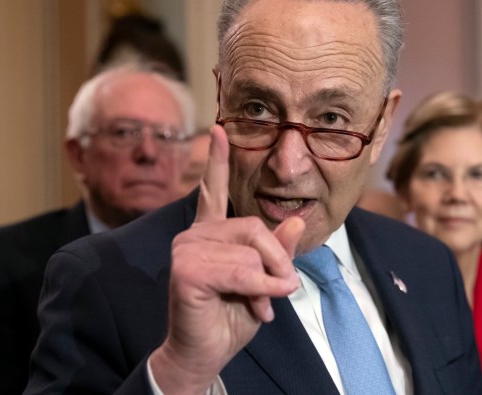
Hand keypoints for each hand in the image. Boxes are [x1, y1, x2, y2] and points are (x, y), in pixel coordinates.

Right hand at [150, 125, 304, 392]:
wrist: (207, 353)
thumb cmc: (231, 318)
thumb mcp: (264, 282)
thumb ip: (276, 252)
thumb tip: (295, 221)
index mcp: (210, 233)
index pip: (213, 190)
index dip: (217, 160)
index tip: (218, 129)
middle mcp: (195, 234)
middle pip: (254, 227)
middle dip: (276, 263)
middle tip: (278, 293)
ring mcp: (186, 249)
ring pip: (251, 251)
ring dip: (266, 283)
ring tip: (260, 305)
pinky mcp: (186, 269)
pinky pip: (241, 271)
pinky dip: (259, 291)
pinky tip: (257, 307)